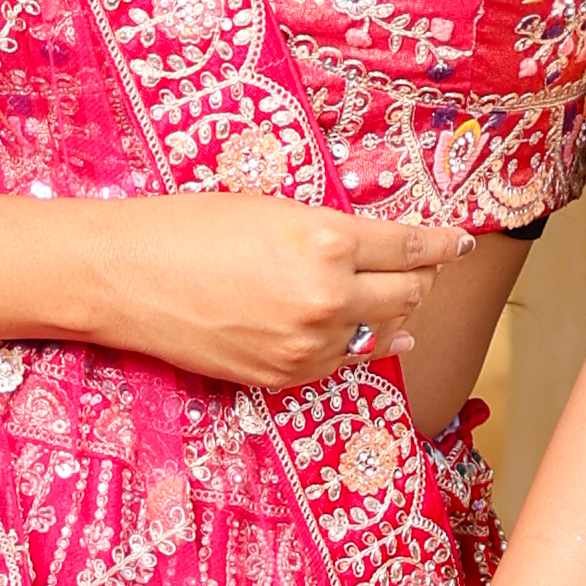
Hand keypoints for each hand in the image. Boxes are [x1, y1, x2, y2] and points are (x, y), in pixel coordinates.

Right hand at [68, 194, 465, 398]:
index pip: (411, 246)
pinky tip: (374, 336)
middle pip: (409, 294)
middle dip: (423, 278)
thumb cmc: (189, 227)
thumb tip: (383, 254)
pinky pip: (345, 363)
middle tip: (424, 266)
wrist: (125, 276)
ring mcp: (307, 344)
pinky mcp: (284, 376)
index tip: (459, 243)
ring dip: (395, 314)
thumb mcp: (274, 209)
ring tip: (395, 298)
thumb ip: (334, 234)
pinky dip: (364, 346)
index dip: (443, 244)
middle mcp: (328, 297)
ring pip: (383, 334)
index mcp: (328, 240)